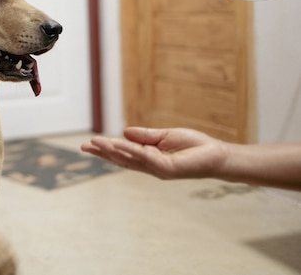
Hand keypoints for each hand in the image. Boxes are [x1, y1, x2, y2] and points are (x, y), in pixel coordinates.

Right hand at [81, 127, 228, 179]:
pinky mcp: (167, 168)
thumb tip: (124, 132)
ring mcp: (157, 168)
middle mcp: (150, 166)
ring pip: (129, 159)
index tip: (90, 144)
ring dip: (111, 151)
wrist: (217, 155)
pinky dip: (130, 150)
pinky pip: (145, 157)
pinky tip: (118, 143)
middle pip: (121, 159)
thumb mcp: (166, 136)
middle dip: (102, 153)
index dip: (107, 149)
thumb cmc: (194, 146)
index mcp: (149, 158)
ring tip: (95, 143)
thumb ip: (145, 136)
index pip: (124, 154)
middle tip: (83, 146)